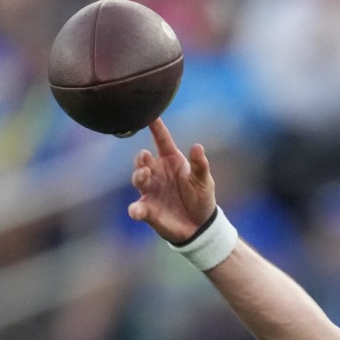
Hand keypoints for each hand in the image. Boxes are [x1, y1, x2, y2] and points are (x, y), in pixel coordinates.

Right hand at [127, 118, 216, 243]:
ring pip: (138, 179)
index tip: (149, 113)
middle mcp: (157, 173)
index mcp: (171, 161)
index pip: (161, 140)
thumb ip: (200, 165)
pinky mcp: (148, 209)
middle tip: (145, 157)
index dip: (156, 127)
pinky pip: (138, 208)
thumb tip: (197, 146)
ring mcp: (150, 190)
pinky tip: (136, 211)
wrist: (199, 225)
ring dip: (139, 176)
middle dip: (142, 158)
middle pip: (144, 160)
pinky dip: (135, 209)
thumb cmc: (200, 197)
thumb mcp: (204, 180)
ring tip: (144, 175)